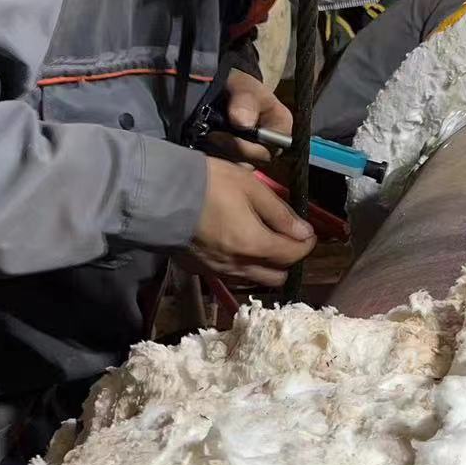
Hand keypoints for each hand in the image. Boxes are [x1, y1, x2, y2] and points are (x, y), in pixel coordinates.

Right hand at [188, 158, 315, 287]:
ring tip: (261, 242)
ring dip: (265, 267)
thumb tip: (304, 233)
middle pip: (278, 276)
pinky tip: (236, 247)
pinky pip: (231, 277)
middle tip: (285, 237)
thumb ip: (280, 214)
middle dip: (287, 259)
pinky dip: (242, 267)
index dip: (306, 243)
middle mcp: (239, 266)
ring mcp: (217, 271)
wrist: (158, 194)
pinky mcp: (200, 270)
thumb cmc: (208, 185)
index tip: (307, 231)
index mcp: (255, 245)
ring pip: (255, 280)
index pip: (294, 255)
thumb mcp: (252, 189)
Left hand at [209, 69, 293, 163]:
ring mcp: (256, 154)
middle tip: (209, 136)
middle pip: (256, 161)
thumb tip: (242, 122)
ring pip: (243, 167)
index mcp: (281, 127)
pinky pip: (232, 168)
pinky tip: (207, 147)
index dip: (247, 147)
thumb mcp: (243, 86)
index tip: (221, 135)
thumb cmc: (240, 86)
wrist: (225, 90)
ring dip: (223, 157)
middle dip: (231, 151)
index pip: (271, 148)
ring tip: (206, 140)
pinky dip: (218, 159)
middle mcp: (273, 144)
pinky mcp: (241, 159)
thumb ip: (245, 100)